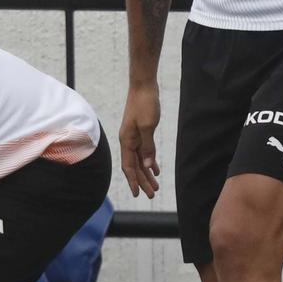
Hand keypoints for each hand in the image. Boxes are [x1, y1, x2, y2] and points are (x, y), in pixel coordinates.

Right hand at [119, 84, 162, 198]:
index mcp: (127, 141)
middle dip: (143, 181)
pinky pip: (144, 151)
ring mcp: (134, 136)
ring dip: (147, 173)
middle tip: (152, 195)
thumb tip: (147, 166)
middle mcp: (128, 141)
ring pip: (139, 160)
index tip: (137, 195)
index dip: (133, 181)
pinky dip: (149, 161)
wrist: (143, 86)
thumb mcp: (148, 126)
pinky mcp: (140, 131)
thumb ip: (148, 147)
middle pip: (134, 166)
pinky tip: (155, 169)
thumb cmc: (145, 103)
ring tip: (155, 186)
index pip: (129, 167)